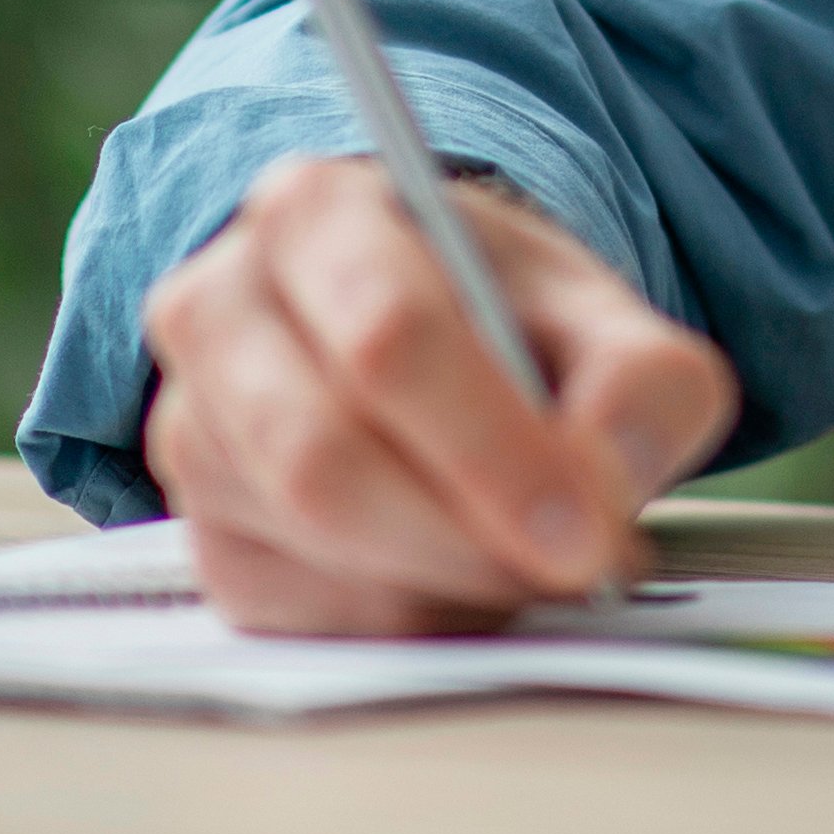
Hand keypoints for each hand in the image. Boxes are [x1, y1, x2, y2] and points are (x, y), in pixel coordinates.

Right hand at [135, 160, 738, 637]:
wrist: (438, 342)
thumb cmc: (506, 320)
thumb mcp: (604, 317)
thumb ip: (640, 380)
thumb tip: (606, 475)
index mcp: (315, 214)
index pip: (387, 338)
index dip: (493, 449)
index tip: (587, 529)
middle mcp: (220, 309)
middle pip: (322, 457)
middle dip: (465, 537)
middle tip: (573, 569)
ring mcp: (193, 430)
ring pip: (310, 545)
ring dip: (443, 581)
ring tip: (526, 557)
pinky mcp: (209, 539)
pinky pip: (303, 614)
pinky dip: (405, 619)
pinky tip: (458, 577)